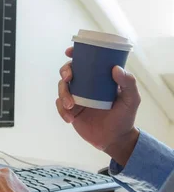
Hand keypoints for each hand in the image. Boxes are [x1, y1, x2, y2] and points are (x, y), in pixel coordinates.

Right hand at [56, 47, 140, 165]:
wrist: (114, 140)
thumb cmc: (125, 117)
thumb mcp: (131, 100)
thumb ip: (128, 84)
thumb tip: (115, 68)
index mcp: (98, 79)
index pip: (85, 62)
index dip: (75, 54)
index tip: (70, 52)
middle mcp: (85, 85)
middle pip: (69, 72)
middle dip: (65, 72)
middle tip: (68, 78)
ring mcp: (76, 97)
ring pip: (61, 88)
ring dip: (62, 94)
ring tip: (71, 106)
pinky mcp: (70, 110)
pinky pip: (59, 106)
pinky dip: (61, 111)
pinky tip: (70, 118)